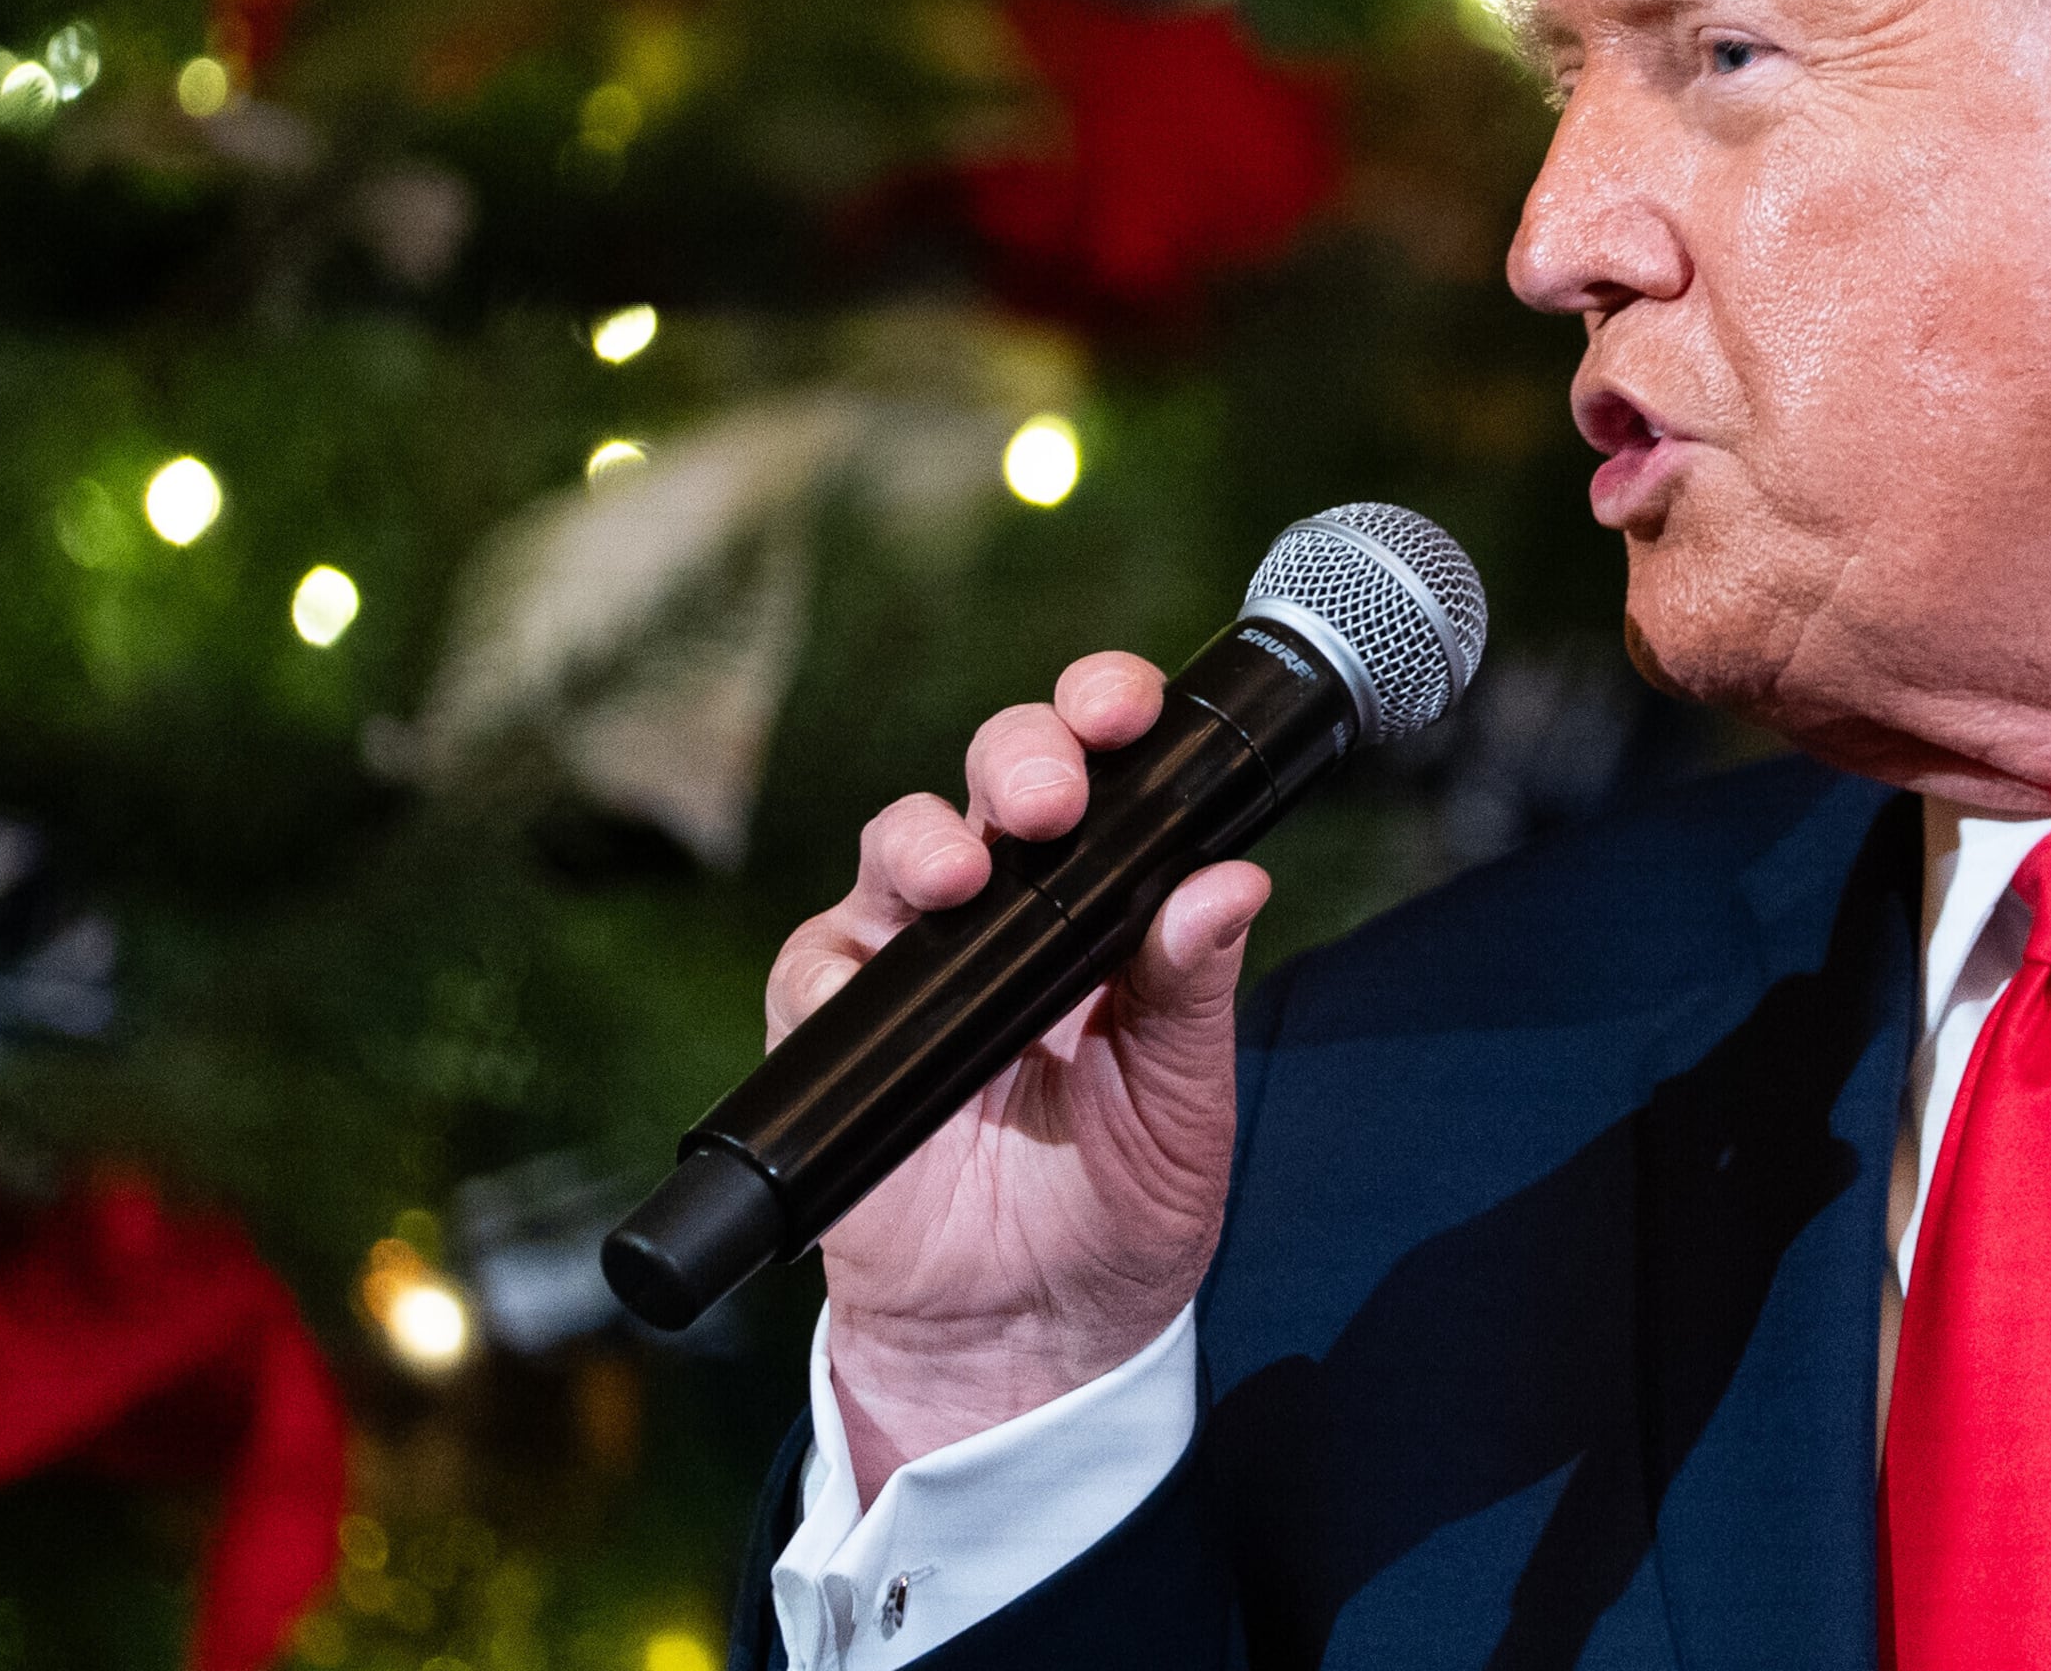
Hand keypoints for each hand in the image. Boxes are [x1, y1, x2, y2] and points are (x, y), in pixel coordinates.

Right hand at [767, 649, 1266, 1503]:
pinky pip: (819, 963)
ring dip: (927, 837)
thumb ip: (1195, 993)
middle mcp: (1005, 914)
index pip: (1101, 779)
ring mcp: (914, 964)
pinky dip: (841, 952)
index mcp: (1102, 909)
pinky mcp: (836, 1032)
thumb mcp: (1182, 1105)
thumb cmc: (1116, 1213)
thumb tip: (1231, 881)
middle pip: (995, 783)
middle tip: (1051, 794)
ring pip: (901, 846)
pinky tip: (878, 959)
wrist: (1028, 1342)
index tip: (1126, 707)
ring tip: (964, 869)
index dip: (1102, 718)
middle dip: (1020, 755)